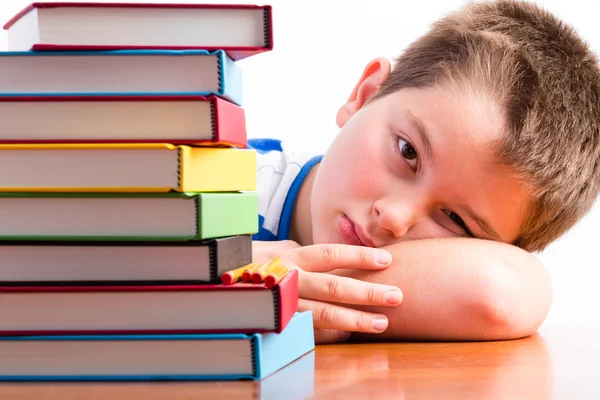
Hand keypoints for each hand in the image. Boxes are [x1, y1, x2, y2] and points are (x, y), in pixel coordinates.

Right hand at [253, 240, 402, 343]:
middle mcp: (286, 278)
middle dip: (367, 291)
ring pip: (322, 312)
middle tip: (397, 296)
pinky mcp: (274, 323)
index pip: (330, 254)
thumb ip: (297, 251)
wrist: (209, 282)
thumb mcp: (271, 251)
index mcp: (289, 257)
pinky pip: (306, 331)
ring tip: (382, 323)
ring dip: (354, 319)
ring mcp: (280, 303)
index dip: (359, 256)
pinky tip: (349, 336)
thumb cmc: (245, 264)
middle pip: (333, 284)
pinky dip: (329, 334)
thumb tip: (323, 255)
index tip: (386, 259)